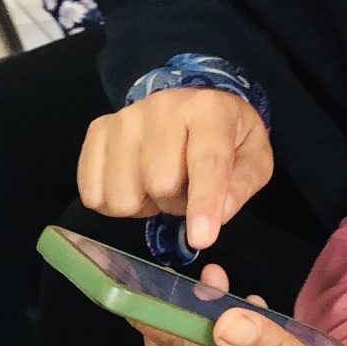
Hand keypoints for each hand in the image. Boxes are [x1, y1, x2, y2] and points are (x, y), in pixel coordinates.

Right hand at [77, 87, 271, 251]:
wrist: (191, 107)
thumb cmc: (226, 137)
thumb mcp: (253, 158)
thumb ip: (242, 184)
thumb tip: (219, 214)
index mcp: (209, 110)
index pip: (207, 161)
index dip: (204, 203)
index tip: (201, 239)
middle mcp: (162, 106)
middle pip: (160, 183)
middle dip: (175, 201)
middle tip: (184, 188)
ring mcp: (125, 117)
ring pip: (123, 193)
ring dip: (144, 203)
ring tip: (157, 184)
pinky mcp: (98, 130)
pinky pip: (93, 192)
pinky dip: (113, 203)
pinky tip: (133, 183)